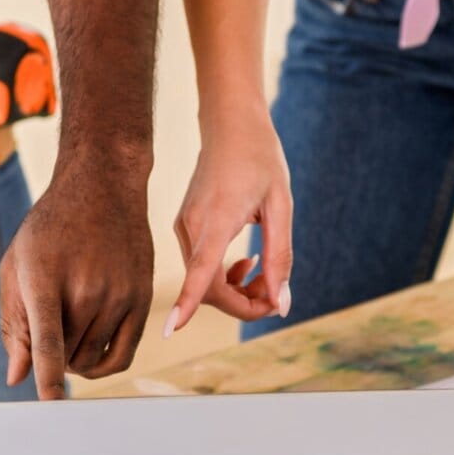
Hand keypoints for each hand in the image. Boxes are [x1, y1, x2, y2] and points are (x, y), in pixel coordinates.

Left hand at [0, 162, 154, 397]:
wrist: (102, 188)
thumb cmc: (50, 227)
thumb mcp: (17, 265)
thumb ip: (15, 323)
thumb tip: (17, 376)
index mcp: (46, 276)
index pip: (47, 340)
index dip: (45, 377)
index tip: (46, 403)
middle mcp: (87, 287)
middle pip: (65, 356)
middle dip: (50, 358)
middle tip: (47, 333)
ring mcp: (119, 294)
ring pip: (91, 359)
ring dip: (73, 360)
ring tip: (66, 333)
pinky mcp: (142, 299)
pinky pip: (123, 355)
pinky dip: (102, 366)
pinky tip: (89, 354)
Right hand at [167, 102, 291, 336]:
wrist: (231, 124)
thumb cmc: (261, 160)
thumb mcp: (281, 207)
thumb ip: (280, 257)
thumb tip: (281, 305)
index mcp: (218, 217)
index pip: (201, 269)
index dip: (189, 302)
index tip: (172, 330)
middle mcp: (191, 226)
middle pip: (209, 288)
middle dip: (244, 302)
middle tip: (277, 293)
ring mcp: (183, 227)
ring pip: (205, 281)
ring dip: (237, 290)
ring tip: (266, 272)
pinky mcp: (183, 227)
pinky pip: (200, 267)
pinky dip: (224, 275)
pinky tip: (246, 261)